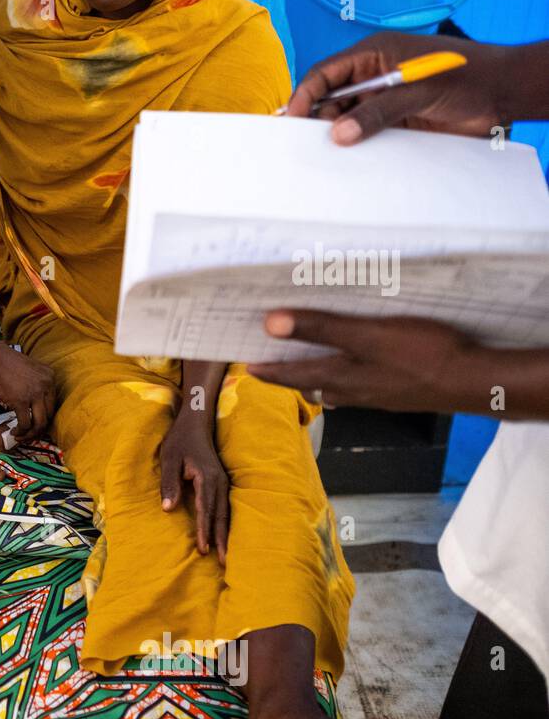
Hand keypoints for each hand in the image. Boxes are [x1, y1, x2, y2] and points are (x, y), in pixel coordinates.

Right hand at [0, 340, 55, 440]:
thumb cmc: (5, 362)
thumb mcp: (29, 368)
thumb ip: (35, 383)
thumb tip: (32, 403)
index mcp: (49, 376)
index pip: (53, 403)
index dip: (44, 416)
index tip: (35, 422)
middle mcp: (46, 385)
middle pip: (49, 415)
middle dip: (38, 428)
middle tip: (29, 433)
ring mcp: (35, 394)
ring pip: (40, 423)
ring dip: (30, 434)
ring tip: (21, 436)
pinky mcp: (21, 401)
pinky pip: (25, 423)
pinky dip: (20, 431)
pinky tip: (14, 431)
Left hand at [159, 413, 228, 562]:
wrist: (196, 422)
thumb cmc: (179, 441)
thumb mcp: (168, 459)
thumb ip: (169, 484)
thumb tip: (168, 509)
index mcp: (206, 478)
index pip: (205, 509)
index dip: (204, 531)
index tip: (203, 550)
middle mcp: (219, 482)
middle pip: (221, 515)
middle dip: (221, 539)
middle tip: (222, 563)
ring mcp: (223, 482)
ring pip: (226, 513)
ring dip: (226, 535)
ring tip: (226, 556)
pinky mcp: (222, 483)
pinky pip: (226, 507)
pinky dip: (226, 524)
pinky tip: (226, 536)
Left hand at [247, 310, 483, 412]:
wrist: (472, 382)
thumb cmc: (422, 355)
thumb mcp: (367, 334)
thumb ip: (320, 328)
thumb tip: (271, 324)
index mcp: (339, 375)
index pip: (290, 373)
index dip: (267, 368)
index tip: (245, 365)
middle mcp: (351, 390)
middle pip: (308, 383)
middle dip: (286, 374)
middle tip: (268, 364)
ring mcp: (374, 394)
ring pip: (333, 388)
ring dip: (315, 378)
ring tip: (303, 367)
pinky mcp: (395, 392)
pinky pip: (358, 386)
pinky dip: (345, 377)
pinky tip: (354, 370)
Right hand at [284, 33, 511, 144]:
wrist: (504, 95)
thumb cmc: (467, 76)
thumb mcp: (419, 90)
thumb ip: (378, 111)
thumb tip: (339, 134)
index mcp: (374, 56)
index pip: (325, 74)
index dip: (305, 95)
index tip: (291, 120)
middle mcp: (372, 78)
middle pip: (329, 100)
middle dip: (316, 121)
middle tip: (306, 146)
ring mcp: (382, 103)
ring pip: (345, 122)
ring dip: (336, 139)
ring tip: (325, 158)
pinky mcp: (393, 126)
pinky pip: (365, 139)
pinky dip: (355, 151)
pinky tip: (348, 163)